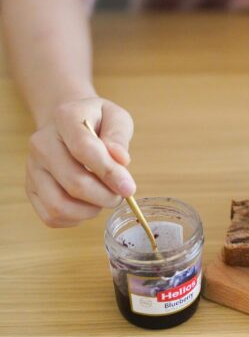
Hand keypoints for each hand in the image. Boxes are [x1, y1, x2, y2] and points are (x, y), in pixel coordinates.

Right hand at [26, 97, 135, 226]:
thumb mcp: (116, 118)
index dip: (109, 173)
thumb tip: (121, 159)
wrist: (68, 125)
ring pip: (59, 205)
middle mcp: (41, 143)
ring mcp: (33, 168)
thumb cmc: (97, 122)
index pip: (84, 149)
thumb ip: (119, 136)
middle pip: (74, 182)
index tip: (129, 188)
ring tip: (104, 199)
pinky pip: (51, 216)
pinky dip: (75, 218)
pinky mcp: (31, 188)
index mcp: (64, 118)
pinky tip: (88, 205)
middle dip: (105, 196)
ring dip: (90, 211)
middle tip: (120, 195)